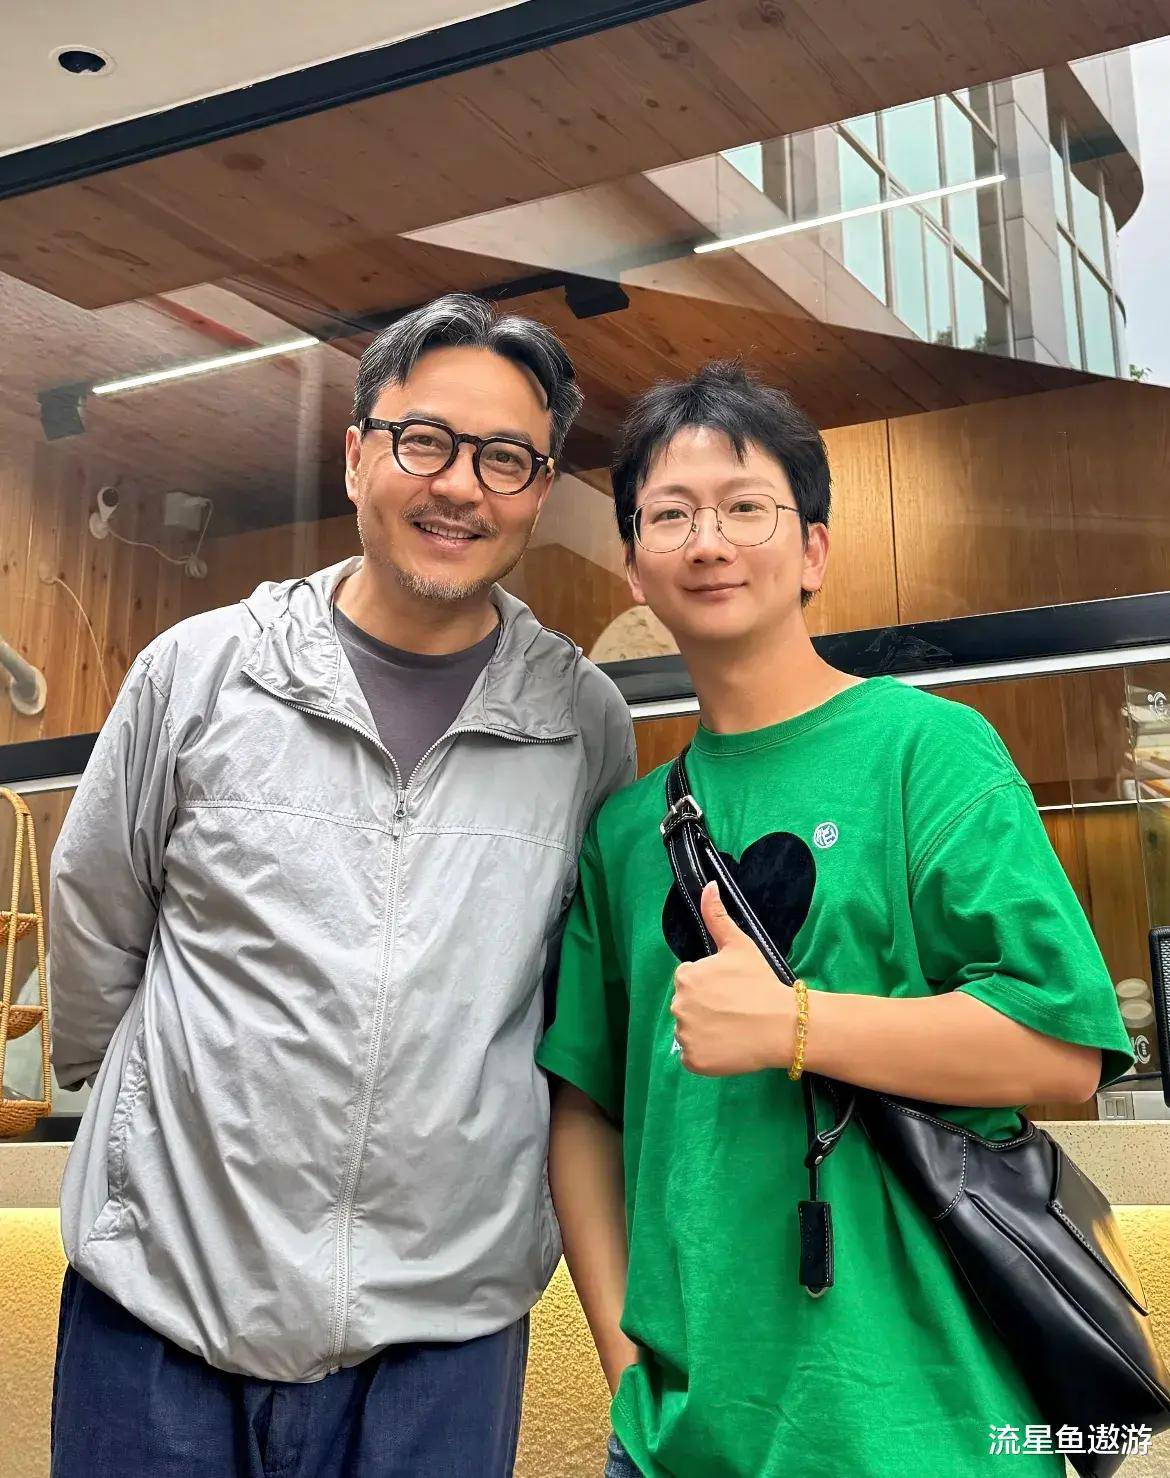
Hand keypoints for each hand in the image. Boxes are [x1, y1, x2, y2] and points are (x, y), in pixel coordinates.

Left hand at [670, 881, 794, 1075]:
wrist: (783, 1025)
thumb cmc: (761, 983)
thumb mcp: (739, 945)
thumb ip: (717, 916)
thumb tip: (708, 885)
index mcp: (686, 976)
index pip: (690, 981)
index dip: (712, 987)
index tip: (732, 991)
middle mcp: (678, 1005)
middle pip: (688, 1006)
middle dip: (706, 1008)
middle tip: (735, 1010)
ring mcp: (684, 1035)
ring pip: (689, 1032)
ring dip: (706, 1032)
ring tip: (734, 1028)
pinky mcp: (693, 1060)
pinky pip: (693, 1057)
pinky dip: (707, 1055)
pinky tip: (728, 1046)